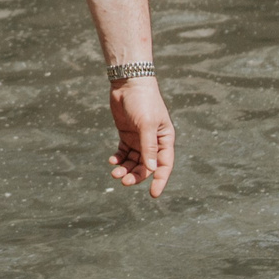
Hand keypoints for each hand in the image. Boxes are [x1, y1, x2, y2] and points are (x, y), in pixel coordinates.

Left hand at [107, 74, 175, 197]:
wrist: (128, 83)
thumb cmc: (142, 101)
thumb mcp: (146, 125)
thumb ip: (149, 147)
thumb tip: (152, 170)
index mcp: (165, 139)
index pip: (165, 165)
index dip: (160, 180)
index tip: (153, 195)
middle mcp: (154, 142)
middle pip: (146, 166)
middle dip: (136, 176)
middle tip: (123, 181)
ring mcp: (139, 139)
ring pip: (134, 162)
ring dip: (126, 169)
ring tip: (115, 173)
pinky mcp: (127, 135)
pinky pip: (124, 153)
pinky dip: (118, 159)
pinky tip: (112, 161)